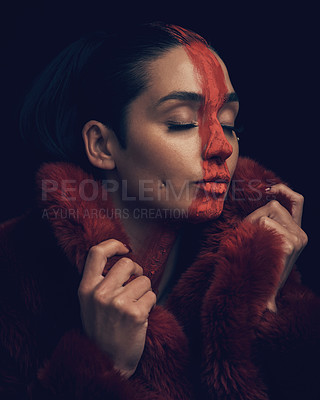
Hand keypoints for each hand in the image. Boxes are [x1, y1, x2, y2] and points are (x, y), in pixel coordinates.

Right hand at [78, 239, 156, 378]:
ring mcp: (117, 303)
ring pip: (144, 280)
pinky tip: (141, 316)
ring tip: (135, 306)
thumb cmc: (102, 329)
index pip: (97, 252)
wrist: (108, 362)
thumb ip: (99, 281)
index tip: (124, 249)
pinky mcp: (134, 314)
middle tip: (136, 284)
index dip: (113, 245)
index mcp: (86, 288)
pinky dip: (150, 304)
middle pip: (128, 263)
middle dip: (137, 272)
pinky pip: (152, 295)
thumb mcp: (89, 303)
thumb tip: (122, 258)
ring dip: (144, 291)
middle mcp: (100, 293)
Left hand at [245, 184, 307, 311]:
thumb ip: (270, 214)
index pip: (297, 200)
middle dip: (257, 215)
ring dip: (254, 224)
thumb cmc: (255, 261)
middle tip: (252, 237)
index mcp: (297, 232)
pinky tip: (254, 245)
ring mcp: (297, 239)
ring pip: (268, 213)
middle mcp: (301, 235)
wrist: (253, 289)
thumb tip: (271, 189)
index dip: (283, 190)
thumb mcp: (263, 235)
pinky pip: (265, 222)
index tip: (267, 190)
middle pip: (274, 205)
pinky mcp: (289, 244)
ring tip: (253, 244)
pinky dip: (254, 229)